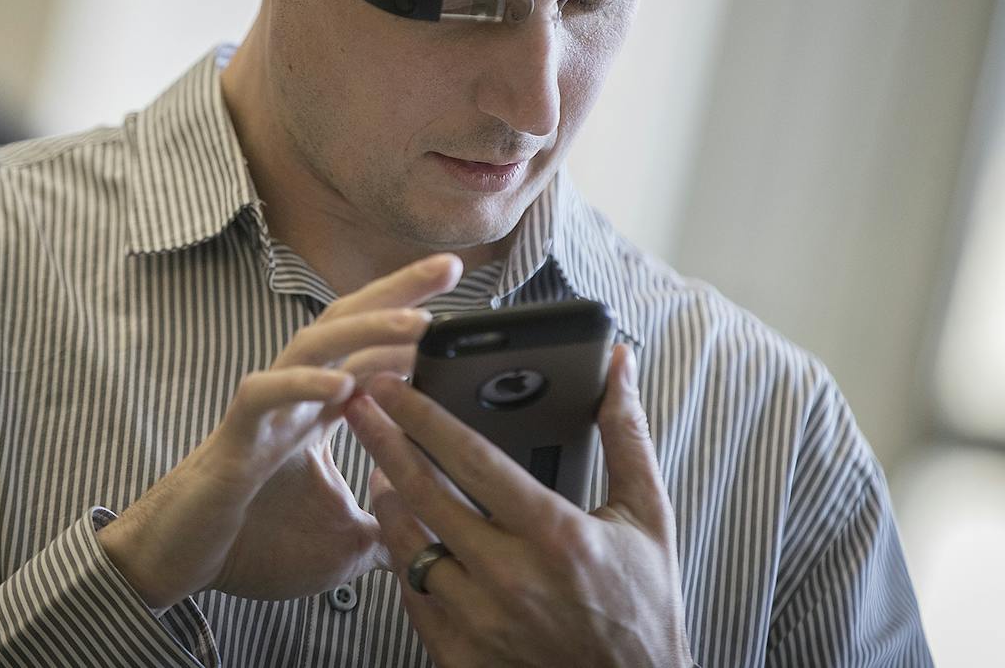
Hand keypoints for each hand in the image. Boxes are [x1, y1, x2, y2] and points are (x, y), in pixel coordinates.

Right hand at [98, 253, 460, 608]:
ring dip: (366, 328)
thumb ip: (380, 526)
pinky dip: (303, 385)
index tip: (464, 309)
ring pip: (313, 346)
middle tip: (449, 267)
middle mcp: (293, 396)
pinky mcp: (235, 438)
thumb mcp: (337, 541)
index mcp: (318, 410)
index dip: (412, 328)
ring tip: (418, 322)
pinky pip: (266, 397)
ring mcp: (264, 410)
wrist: (176, 561)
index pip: (370, 352)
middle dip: (396, 293)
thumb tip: (425, 539)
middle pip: (346, 324)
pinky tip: (343, 383)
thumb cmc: (248, 541)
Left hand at [344, 344, 692, 667]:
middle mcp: (510, 578)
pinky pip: (414, 598)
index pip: (471, 458)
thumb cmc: (645, 608)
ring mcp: (481, 622)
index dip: (423, 415)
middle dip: (382, 442)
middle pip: (423, 494)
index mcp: (555, 535)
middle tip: (357, 408)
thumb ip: (626, 435)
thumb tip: (619, 365)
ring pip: (408, 547)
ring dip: (389, 502)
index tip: (391, 385)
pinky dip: (405, 562)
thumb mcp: (648, 515)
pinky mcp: (463, 656)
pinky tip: (406, 537)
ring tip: (381, 470)